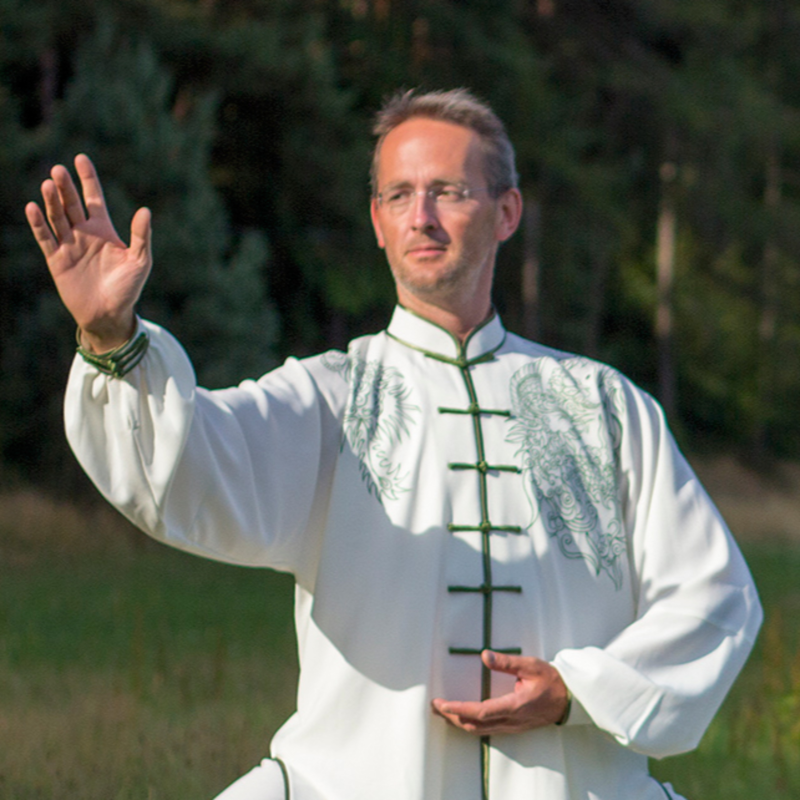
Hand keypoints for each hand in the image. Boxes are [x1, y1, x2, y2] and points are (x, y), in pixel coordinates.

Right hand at [25, 154, 152, 351]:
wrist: (109, 314)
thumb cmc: (128, 288)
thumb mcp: (140, 261)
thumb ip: (141, 236)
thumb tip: (145, 210)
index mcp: (104, 230)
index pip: (93, 198)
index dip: (87, 178)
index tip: (80, 158)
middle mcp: (84, 233)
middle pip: (71, 203)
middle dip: (65, 187)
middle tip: (59, 170)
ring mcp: (69, 245)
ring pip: (57, 217)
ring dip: (52, 201)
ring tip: (48, 184)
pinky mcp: (56, 259)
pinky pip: (45, 237)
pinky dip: (38, 223)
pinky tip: (33, 207)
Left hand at [431, 650, 569, 734]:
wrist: (569, 700)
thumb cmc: (551, 680)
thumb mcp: (531, 665)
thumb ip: (507, 662)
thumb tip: (484, 656)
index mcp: (515, 705)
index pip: (480, 711)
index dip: (459, 708)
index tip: (441, 703)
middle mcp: (511, 720)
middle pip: (474, 724)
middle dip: (452, 717)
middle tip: (434, 706)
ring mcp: (512, 726)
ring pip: (479, 730)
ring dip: (459, 722)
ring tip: (442, 712)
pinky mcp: (512, 727)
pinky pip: (487, 730)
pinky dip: (470, 724)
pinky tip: (462, 718)